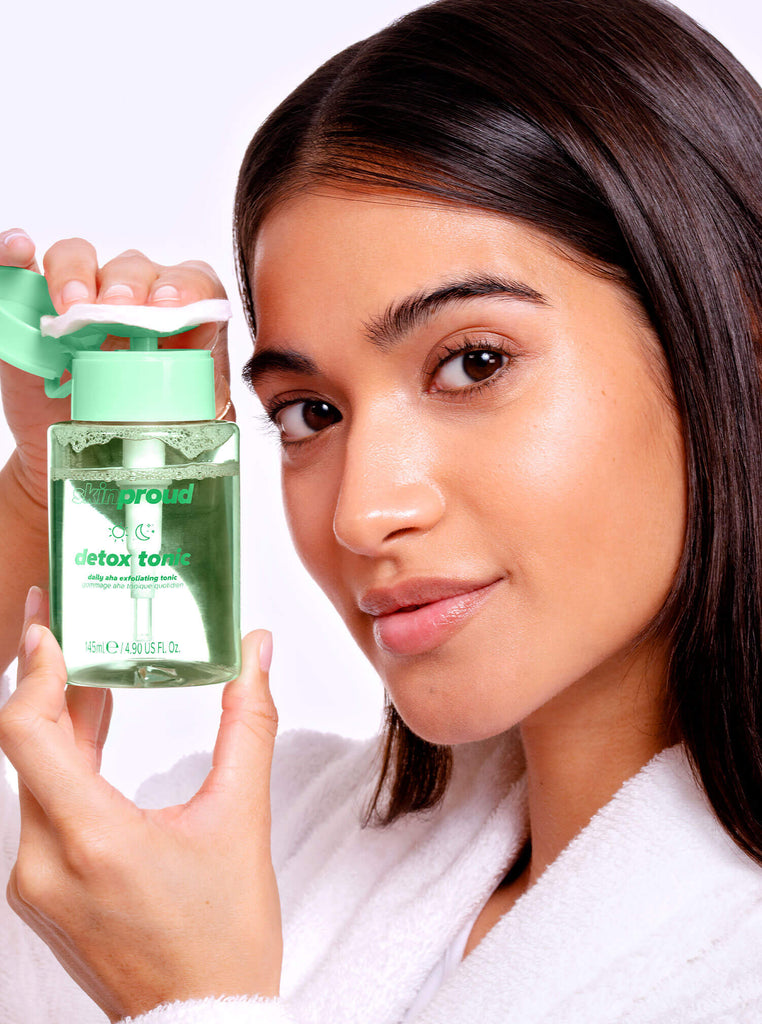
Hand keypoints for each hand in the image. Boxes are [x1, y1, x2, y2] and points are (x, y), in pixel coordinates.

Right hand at [0, 230, 233, 509]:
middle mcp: (136, 300)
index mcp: (184, 323)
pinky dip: (16, 254)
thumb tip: (218, 418)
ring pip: (83, 259)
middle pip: (137, 268)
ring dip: (78, 273)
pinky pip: (25, 268)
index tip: (171, 309)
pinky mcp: (37, 306)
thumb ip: (205, 415)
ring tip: (73, 307)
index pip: (196, 285)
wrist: (96, 458)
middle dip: (130, 284)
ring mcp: (86, 300)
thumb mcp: (190, 429)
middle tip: (119, 311)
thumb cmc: (151, 436)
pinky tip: (21, 249)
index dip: (188, 287)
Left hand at [0, 588, 281, 1021]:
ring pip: (33, 776)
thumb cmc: (224, 936)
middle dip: (53, 679)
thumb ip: (248, 722)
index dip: (34, 668)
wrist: (201, 1022)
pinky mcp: (40, 893)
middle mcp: (45, 862)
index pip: (27, 732)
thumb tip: (255, 651)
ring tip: (96, 668)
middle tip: (73, 622)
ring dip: (62, 721)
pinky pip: (41, 808)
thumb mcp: (243, 818)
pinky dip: (65, 762)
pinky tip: (93, 732)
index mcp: (93, 840)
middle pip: (28, 746)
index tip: (48, 621)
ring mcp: (35, 883)